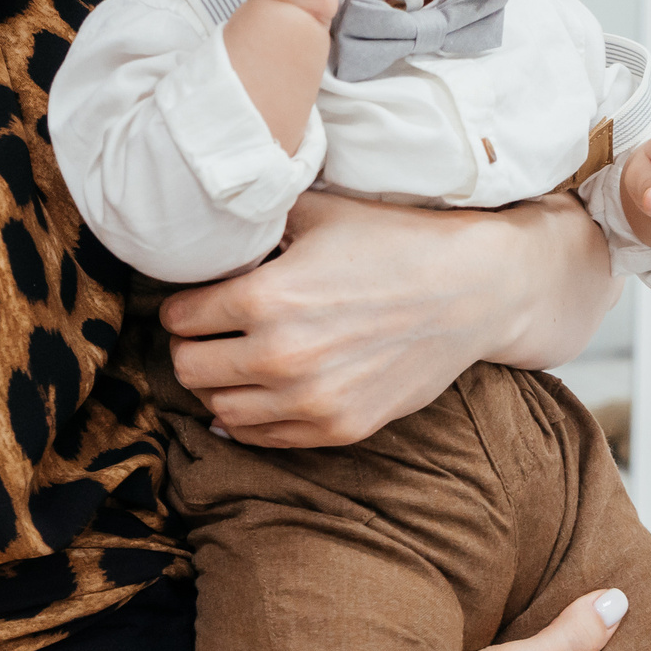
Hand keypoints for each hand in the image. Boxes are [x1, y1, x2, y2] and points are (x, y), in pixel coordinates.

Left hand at [161, 189, 615, 446]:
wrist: (472, 290)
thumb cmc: (393, 242)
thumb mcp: (316, 213)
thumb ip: (255, 221)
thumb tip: (203, 218)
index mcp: (265, 297)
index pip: (178, 317)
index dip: (183, 303)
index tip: (198, 297)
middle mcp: (280, 356)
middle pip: (187, 367)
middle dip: (191, 344)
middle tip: (210, 330)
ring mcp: (309, 400)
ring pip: (218, 407)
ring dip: (217, 382)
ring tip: (235, 358)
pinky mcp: (338, 428)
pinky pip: (260, 437)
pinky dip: (247, 417)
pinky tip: (257, 391)